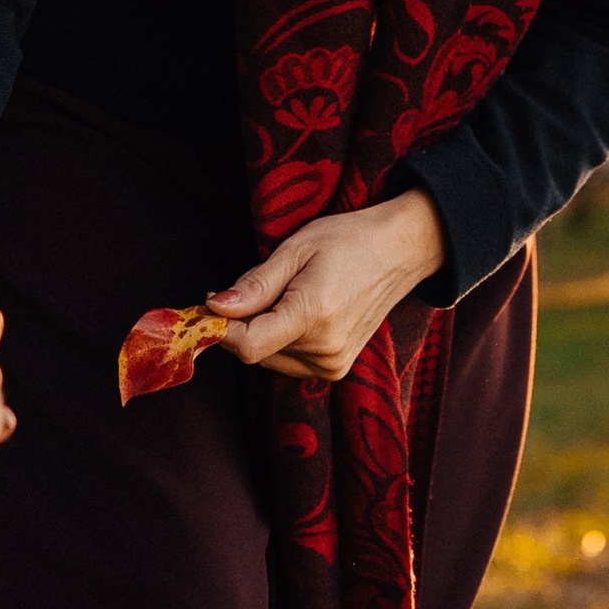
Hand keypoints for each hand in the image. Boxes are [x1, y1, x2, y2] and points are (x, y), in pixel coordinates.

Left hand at [206, 190, 443, 383]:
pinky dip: (280, 340)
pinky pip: (289, 362)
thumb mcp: (296, 248)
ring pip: (269, 358)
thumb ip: (255, 284)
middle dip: (242, 323)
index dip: (220, 329)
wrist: (401, 251)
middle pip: (255, 351)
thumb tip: (214, 306)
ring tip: (287, 294)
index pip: (248, 345)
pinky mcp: (337, 368)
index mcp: (313, 315)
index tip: (207, 304)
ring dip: (262, 332)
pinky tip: (299, 312)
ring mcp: (334, 363)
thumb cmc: (348, 240)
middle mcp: (325, 349)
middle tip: (253, 287)